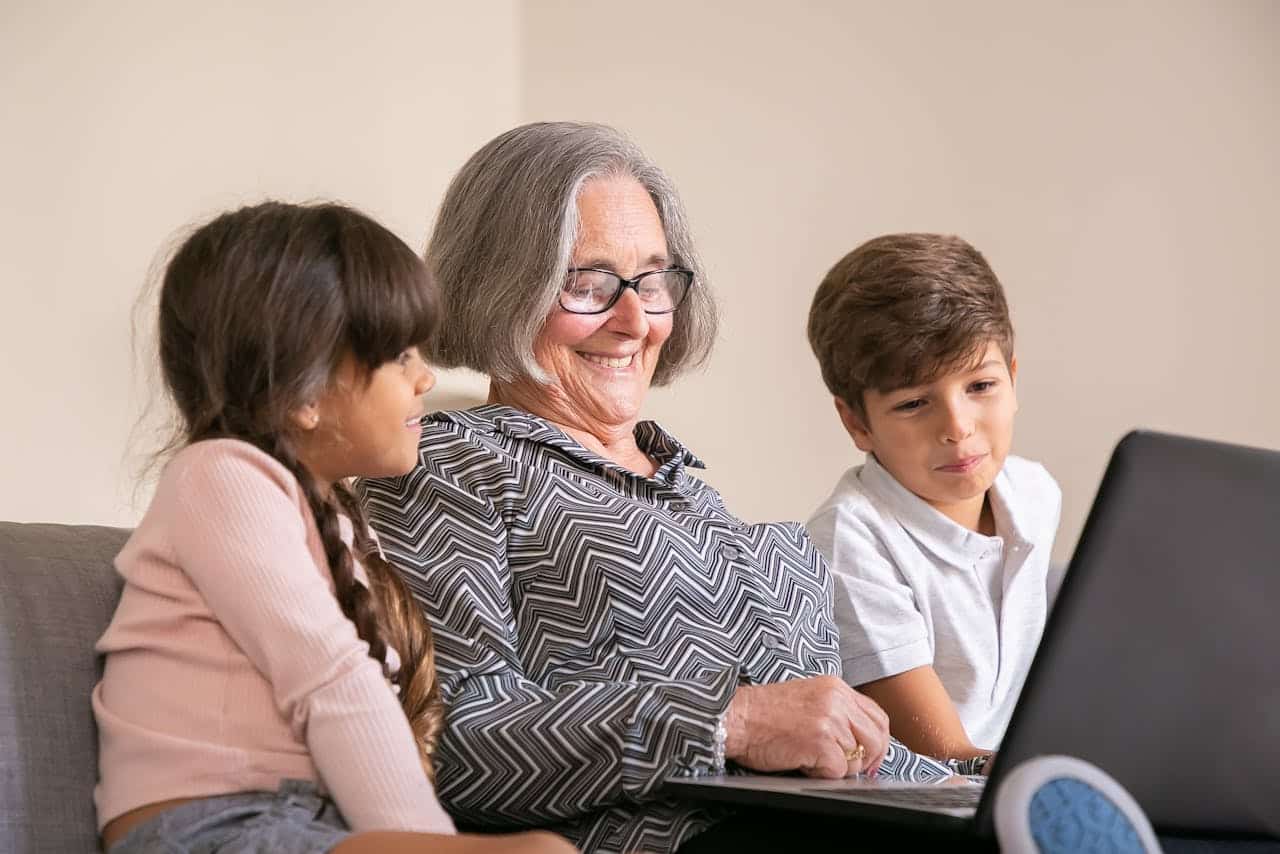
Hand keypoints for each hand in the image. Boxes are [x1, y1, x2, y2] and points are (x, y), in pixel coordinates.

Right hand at [723, 675, 889, 778]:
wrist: (736, 718)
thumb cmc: (763, 714)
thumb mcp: (807, 699)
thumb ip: (836, 712)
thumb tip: (859, 741)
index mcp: (835, 687)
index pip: (878, 716)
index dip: (879, 741)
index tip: (870, 758)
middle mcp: (837, 700)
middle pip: (876, 737)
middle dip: (867, 759)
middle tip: (848, 769)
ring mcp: (830, 720)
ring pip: (857, 758)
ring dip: (836, 766)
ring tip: (810, 756)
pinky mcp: (820, 741)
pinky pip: (838, 771)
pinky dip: (821, 773)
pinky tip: (802, 761)